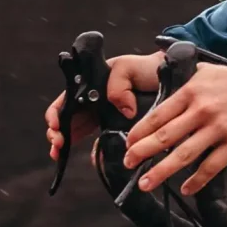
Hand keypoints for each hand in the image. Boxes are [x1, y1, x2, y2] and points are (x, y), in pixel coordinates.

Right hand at [46, 52, 161, 164]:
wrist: (170, 75)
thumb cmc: (146, 68)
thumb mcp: (127, 68)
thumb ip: (118, 85)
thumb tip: (123, 110)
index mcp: (90, 86)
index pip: (65, 101)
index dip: (56, 113)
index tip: (56, 125)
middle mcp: (93, 102)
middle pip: (67, 119)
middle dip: (57, 133)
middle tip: (57, 144)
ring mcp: (104, 115)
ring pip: (78, 131)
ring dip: (67, 143)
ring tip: (59, 154)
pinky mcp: (117, 126)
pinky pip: (102, 140)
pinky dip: (94, 150)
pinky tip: (91, 158)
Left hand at [122, 62, 226, 194]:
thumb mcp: (207, 72)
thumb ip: (184, 82)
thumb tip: (162, 87)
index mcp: (192, 92)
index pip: (158, 115)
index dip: (139, 132)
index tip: (129, 144)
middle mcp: (203, 111)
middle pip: (165, 137)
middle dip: (142, 153)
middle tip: (128, 163)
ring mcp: (220, 129)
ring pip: (184, 155)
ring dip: (162, 172)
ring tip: (146, 183)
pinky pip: (212, 166)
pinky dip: (198, 180)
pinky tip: (187, 188)